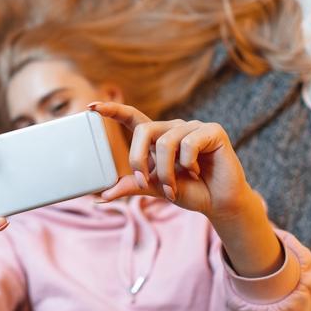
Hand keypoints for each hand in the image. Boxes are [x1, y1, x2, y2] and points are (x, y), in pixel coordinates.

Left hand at [89, 102, 249, 219]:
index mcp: (157, 137)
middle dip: (138, 159)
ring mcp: (193, 126)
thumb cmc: (188, 191)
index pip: (132, 117)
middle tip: (145, 182)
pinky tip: (198, 172)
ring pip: (166, 143)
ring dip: (166, 172)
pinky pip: (189, 144)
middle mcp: (173, 128)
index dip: (112, 110)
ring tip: (176, 186)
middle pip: (143, 131)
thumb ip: (132, 186)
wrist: (219, 203)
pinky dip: (188, 165)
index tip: (91, 107)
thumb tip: (102, 196)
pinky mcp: (212, 130)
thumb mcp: (155, 188)